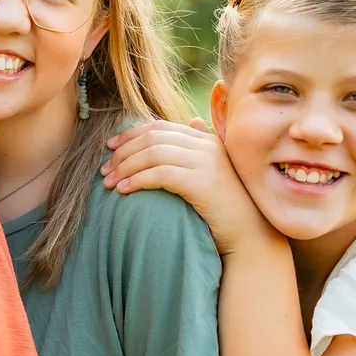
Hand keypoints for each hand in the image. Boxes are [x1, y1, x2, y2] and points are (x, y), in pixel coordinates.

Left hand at [101, 120, 271, 255]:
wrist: (250, 234)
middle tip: (105, 170)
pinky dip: (138, 180)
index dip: (131, 135)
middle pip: (153, 138)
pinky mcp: (202, 182)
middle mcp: (206, 146)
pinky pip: (160, 174)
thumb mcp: (212, 172)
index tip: (110, 148)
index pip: (160, 127)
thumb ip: (199, 148)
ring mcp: (206, 162)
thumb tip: (191, 121)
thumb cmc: (226, 207)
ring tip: (109, 183)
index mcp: (206, 140)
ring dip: (126, 167)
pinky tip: (124, 191)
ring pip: (153, 154)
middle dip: (123, 152)